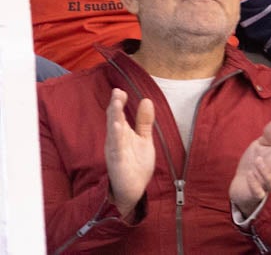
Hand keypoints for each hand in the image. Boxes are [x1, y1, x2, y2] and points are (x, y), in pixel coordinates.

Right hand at [105, 90, 156, 218]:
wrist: (134, 189)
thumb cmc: (136, 164)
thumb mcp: (144, 139)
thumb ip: (144, 121)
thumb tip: (146, 100)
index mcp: (122, 134)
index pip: (118, 115)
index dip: (118, 102)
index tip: (120, 90)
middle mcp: (116, 141)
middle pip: (114, 120)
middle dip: (114, 107)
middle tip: (116, 92)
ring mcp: (115, 151)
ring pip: (113, 132)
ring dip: (114, 118)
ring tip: (115, 104)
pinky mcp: (117, 162)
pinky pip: (116, 148)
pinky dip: (116, 137)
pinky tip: (116, 127)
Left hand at [229, 120, 270, 216]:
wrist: (241, 179)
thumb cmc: (256, 160)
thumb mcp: (262, 145)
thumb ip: (269, 135)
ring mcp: (267, 186)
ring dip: (267, 173)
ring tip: (257, 160)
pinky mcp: (256, 194)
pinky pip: (259, 193)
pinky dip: (255, 184)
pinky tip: (249, 174)